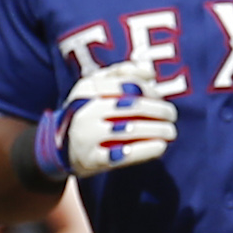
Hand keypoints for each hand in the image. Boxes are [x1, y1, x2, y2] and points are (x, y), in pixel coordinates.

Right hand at [35, 62, 176, 179]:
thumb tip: (150, 72)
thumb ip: (122, 73)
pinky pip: (124, 155)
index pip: (127, 84)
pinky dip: (146, 150)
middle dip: (159, 110)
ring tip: (171, 131)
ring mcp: (86, 137)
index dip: (150, 90)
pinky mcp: (92, 160)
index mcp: (86, 89)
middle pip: (132, 106)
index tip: (160, 97)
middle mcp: (84, 111)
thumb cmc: (88, 111)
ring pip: (130, 129)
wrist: (60, 147)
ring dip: (158, 130)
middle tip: (172, 115)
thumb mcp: (96, 87)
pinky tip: (161, 146)